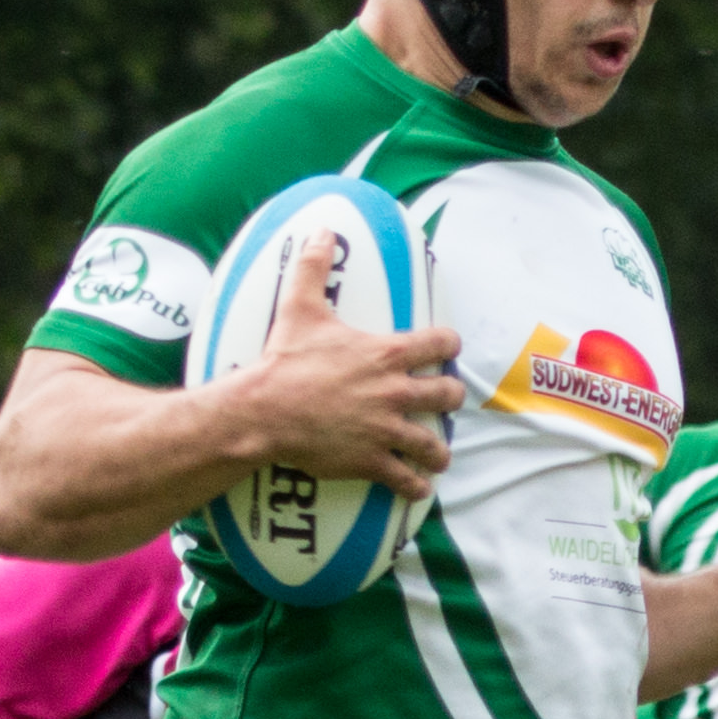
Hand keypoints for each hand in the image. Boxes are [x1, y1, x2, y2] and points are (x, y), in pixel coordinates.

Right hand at [219, 235, 461, 500]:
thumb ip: (313, 267)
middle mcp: (395, 392)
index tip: (448, 349)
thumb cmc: (286, 359)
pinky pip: (405, 479)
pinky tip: (418, 488)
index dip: (448, 345)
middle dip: (450, 398)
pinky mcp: (371, 460)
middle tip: (444, 401)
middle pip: (447, 394)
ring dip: (438, 452)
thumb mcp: (300, 307)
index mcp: (387, 354)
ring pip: (433, 445)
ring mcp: (386, 429)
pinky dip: (415, 486)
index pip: (441, 344)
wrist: (266, 409)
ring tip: (436, 456)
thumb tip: (322, 230)